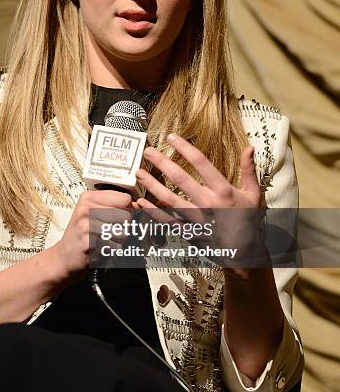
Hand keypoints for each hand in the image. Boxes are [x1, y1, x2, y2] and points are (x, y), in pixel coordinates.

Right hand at [54, 190, 132, 280]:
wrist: (64, 257)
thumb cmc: (81, 234)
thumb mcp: (91, 212)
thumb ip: (112, 205)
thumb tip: (136, 204)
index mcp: (88, 197)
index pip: (124, 198)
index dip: (127, 209)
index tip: (119, 215)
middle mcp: (86, 209)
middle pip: (126, 215)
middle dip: (122, 227)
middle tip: (108, 232)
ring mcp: (86, 225)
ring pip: (123, 232)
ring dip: (117, 240)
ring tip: (103, 240)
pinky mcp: (88, 242)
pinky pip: (116, 246)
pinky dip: (111, 250)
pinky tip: (100, 249)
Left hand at [135, 134, 264, 271]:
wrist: (245, 254)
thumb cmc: (248, 221)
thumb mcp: (253, 194)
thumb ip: (249, 170)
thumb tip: (249, 147)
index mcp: (223, 191)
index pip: (201, 163)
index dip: (185, 148)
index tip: (172, 137)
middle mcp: (207, 203)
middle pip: (180, 179)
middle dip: (162, 163)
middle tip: (148, 151)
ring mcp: (196, 219)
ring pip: (169, 199)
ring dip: (152, 185)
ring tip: (139, 173)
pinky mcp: (188, 233)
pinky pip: (166, 221)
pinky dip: (151, 212)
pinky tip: (140, 202)